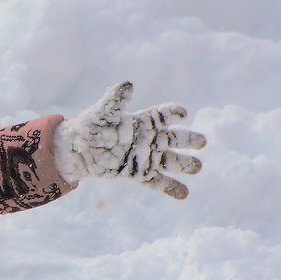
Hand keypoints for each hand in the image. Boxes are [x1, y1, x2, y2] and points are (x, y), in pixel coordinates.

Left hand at [54, 81, 205, 198]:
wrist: (78, 149)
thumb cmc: (91, 126)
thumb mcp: (103, 112)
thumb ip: (115, 100)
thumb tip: (128, 85)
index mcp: (144, 121)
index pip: (165, 115)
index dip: (175, 113)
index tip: (181, 114)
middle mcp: (150, 139)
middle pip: (176, 139)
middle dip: (190, 140)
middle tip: (201, 142)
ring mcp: (147, 158)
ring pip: (172, 161)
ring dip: (186, 164)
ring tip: (196, 167)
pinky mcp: (139, 174)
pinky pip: (158, 182)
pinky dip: (172, 188)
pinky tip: (185, 194)